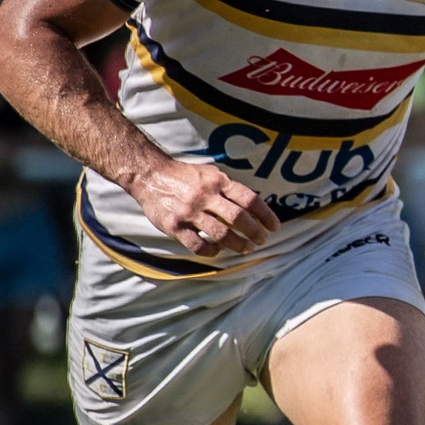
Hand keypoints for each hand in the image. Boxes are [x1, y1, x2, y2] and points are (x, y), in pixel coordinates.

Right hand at [124, 159, 280, 257]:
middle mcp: (205, 196)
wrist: (149, 175)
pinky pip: (198, 245)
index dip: (266, 215)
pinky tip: (218, 251)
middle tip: (261, 240)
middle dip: (255, 233)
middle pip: (239, 218)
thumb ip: (229, 188)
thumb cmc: (185, 176)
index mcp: (218, 181)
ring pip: (221, 235)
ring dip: (238, 245)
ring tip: (246, 248)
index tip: (275, 227)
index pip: (250, 199)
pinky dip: (212, 251)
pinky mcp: (174, 226)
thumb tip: (254, 206)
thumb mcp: (210, 174)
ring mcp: (190, 212)